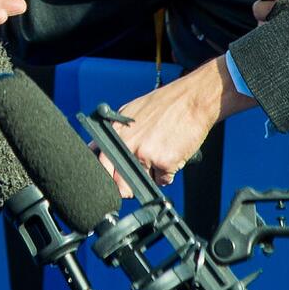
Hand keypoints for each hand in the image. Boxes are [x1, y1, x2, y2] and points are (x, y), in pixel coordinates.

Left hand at [111, 57, 256, 191]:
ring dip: (151, 176)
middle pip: (119, 184)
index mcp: (116, 132)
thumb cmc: (164, 105)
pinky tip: (173, 153)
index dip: (107, 177)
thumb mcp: (130, 112)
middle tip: (137, 179)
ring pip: (143, 183)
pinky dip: (169, 173)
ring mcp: (145, 155)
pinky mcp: (164, 163)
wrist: (191, 100)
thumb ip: (115, 133)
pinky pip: (163, 181)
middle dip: (126, 188)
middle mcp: (127, 144)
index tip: (113, 180)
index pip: (101, 165)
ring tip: (160, 154)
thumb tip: (96, 150)